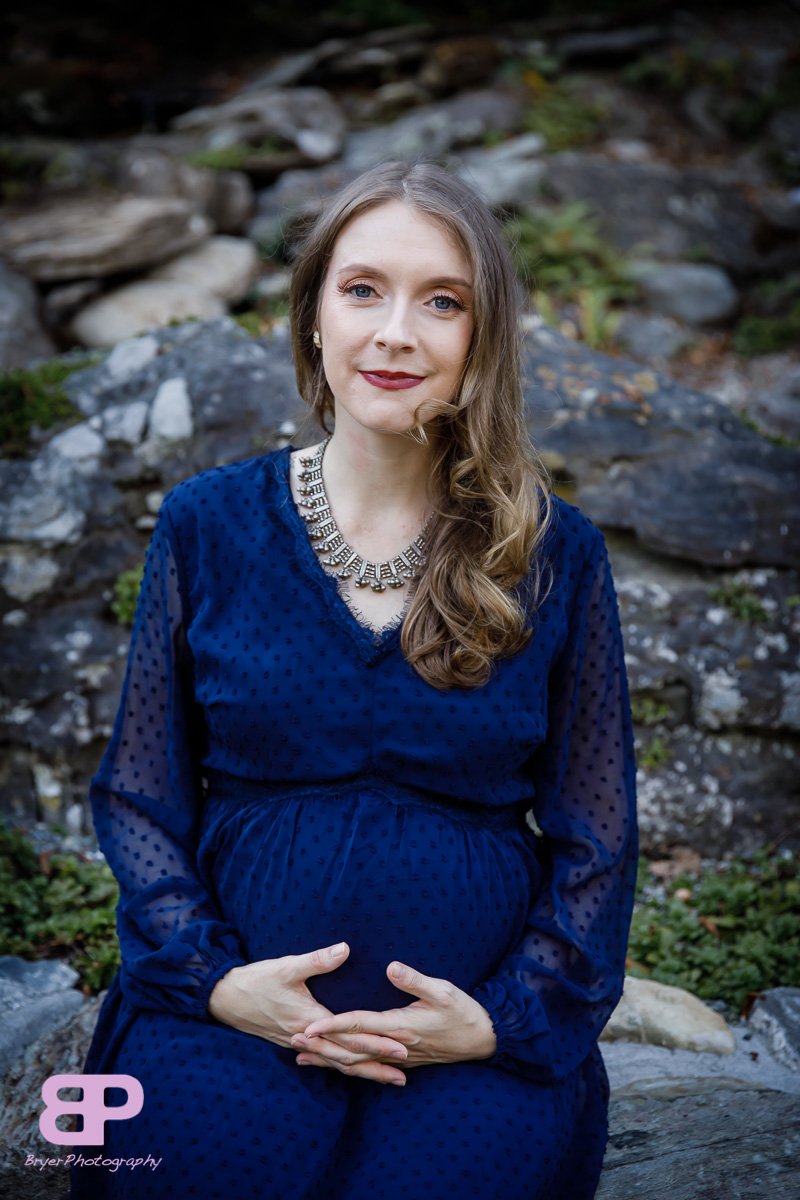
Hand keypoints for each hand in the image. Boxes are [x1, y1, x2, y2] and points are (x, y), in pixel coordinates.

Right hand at [206, 942, 416, 1085]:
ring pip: (336, 1063)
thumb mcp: (288, 967)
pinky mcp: (293, 1042)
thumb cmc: (258, 980)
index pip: (351, 1037)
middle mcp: (307, 1037)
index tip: (402, 1046)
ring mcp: (300, 1043)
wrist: (225, 998)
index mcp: (310, 1020)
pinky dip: (340, 1067)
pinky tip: (351, 1071)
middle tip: (406, 1069)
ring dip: (363, 1071)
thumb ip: (318, 960)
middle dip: (377, 1064)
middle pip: (348, 1057)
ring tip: (389, 1078)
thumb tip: (345, 948)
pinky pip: (322, 1060)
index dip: (378, 1042)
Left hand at [290, 960, 496, 1084]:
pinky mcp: (402, 1060)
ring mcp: (398, 1056)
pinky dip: (348, 1066)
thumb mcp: (443, 990)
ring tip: (302, 1057)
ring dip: (328, 1059)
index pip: (359, 1025)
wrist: (482, 1040)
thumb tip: (390, 967)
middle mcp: (395, 1045)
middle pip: (350, 1049)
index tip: (310, 1024)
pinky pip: (368, 1066)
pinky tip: (335, 1065)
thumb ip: (415, 980)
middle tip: (292, 1041)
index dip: (333, 1025)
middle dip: (321, 1047)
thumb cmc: (463, 1011)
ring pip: (357, 1062)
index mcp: (400, 1026)